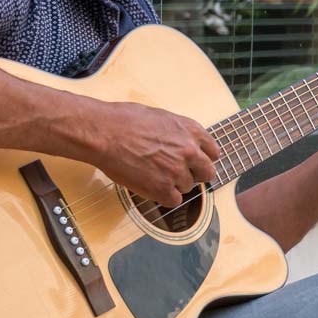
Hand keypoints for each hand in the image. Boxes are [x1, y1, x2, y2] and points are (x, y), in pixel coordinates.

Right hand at [92, 101, 219, 207]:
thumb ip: (178, 132)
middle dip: (195, 174)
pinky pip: (174, 200)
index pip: (213, 152)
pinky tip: (150, 186)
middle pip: (208, 173)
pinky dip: (163, 197)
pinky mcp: (163, 188)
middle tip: (178, 173)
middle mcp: (190, 151)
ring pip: (188, 187)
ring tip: (153, 173)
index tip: (196, 163)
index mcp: (191, 131)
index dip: (203, 158)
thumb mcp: (160, 116)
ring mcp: (178, 171)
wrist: (104, 133)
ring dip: (174, 184)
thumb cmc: (123, 120)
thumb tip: (183, 140)